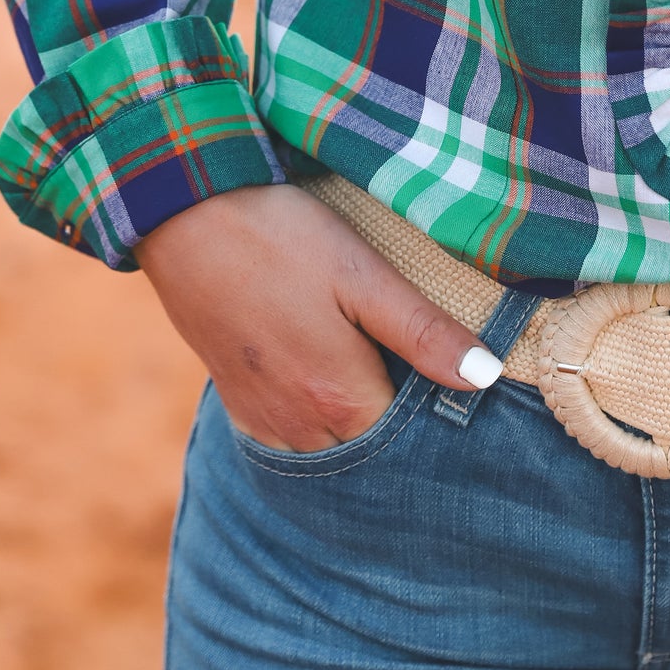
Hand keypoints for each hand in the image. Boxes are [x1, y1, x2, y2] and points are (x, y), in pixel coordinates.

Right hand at [136, 182, 502, 452]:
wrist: (181, 213)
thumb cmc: (279, 235)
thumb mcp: (360, 273)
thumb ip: (423, 331)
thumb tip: (488, 378)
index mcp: (340, 399)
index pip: (410, 443)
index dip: (439, 420)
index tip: (460, 391)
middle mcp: (299, 427)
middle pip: (368, 456)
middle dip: (399, 438)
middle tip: (423, 388)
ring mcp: (262, 417)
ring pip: (327, 455)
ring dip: (356, 436)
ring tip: (380, 386)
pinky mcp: (236, 400)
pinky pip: (287, 441)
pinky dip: (315, 430)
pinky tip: (328, 393)